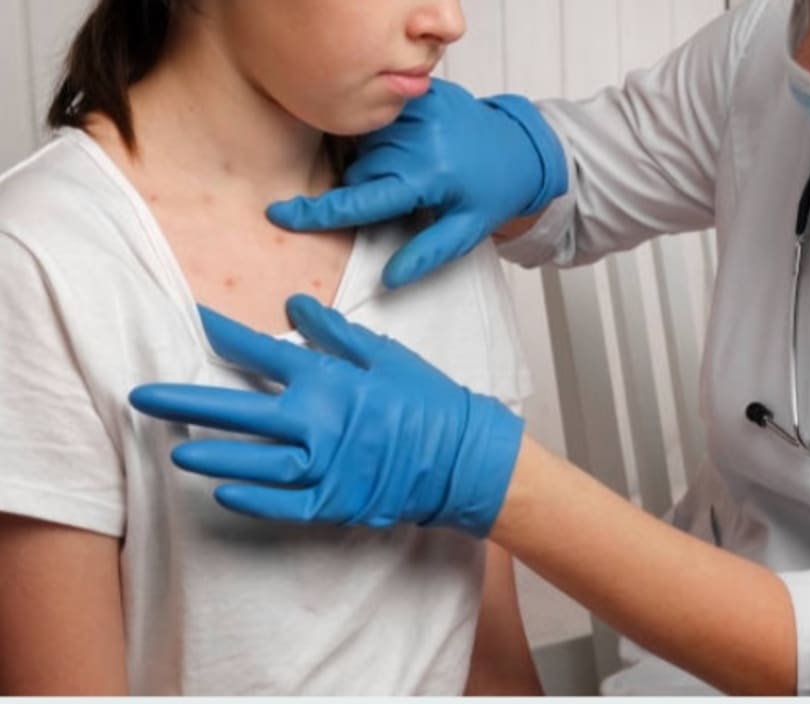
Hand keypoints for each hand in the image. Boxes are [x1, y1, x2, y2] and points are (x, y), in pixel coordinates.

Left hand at [129, 295, 524, 536]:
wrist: (464, 456)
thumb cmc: (427, 400)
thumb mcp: (385, 354)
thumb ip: (334, 331)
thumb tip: (294, 302)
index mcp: (328, 380)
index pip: (261, 352)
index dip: (223, 333)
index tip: (192, 319)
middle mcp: (317, 423)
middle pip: (237, 411)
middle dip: (185, 401)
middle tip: (142, 397)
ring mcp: (323, 467)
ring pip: (252, 463)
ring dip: (212, 455)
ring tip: (175, 451)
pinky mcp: (334, 502)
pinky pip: (282, 505)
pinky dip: (252, 501)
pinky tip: (221, 494)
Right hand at [266, 78, 567, 288]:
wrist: (521, 148)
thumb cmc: (491, 193)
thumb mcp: (465, 231)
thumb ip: (426, 254)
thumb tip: (389, 279)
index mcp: (428, 177)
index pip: (360, 200)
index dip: (317, 212)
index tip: (279, 215)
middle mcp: (419, 139)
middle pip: (359, 172)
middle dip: (368, 189)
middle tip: (406, 195)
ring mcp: (418, 110)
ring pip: (364, 146)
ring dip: (375, 162)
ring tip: (413, 168)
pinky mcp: (420, 93)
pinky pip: (379, 120)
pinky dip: (384, 137)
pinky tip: (411, 145)